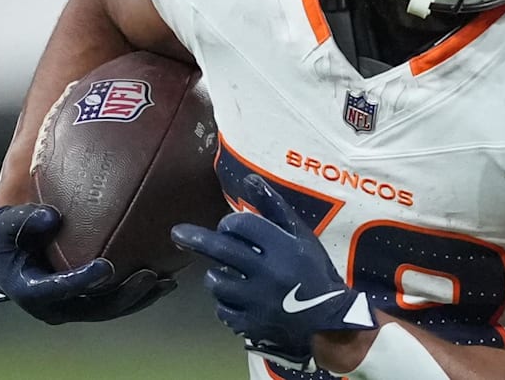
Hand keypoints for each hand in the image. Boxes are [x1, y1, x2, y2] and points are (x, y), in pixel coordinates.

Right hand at [0, 204, 176, 324]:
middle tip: (148, 276)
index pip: (59, 290)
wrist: (8, 252)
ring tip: (165, 282)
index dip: (82, 282)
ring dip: (139, 298)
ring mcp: (74, 305)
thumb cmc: (8, 236)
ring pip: (110, 309)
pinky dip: (141, 293)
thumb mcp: (6, 225)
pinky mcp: (89, 299)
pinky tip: (165, 279)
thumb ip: (25, 219)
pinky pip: (117, 300)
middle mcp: (55, 306)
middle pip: (93, 308)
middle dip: (124, 295)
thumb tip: (51, 216)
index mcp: (31, 290)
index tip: (105, 268)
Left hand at [171, 174, 376, 369]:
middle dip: (195, 239)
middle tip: (177, 233)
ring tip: (227, 273)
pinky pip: (222, 309)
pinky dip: (225, 301)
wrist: (327, 320)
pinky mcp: (250, 324)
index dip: (231, 222)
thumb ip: (273, 207)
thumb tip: (249, 179)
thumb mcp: (300, 235)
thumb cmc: (314, 271)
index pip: (242, 225)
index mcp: (283, 247)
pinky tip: (236, 297)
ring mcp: (257, 301)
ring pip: (217, 281)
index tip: (231, 226)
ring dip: (216, 274)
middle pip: (222, 250)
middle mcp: (268, 273)